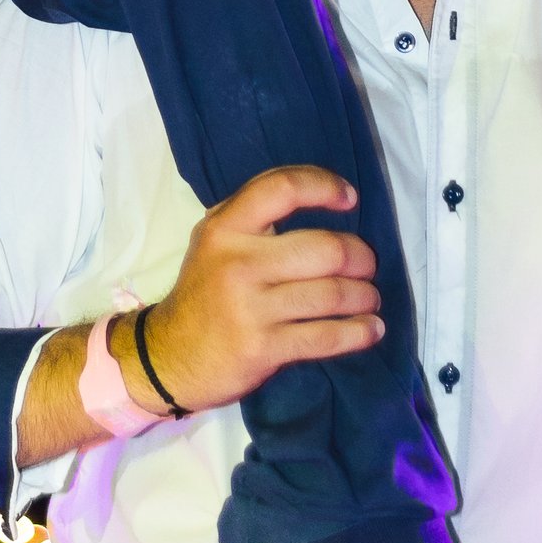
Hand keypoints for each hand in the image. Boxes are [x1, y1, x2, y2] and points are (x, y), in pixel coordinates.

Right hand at [129, 167, 381, 411]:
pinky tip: (372, 329)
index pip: (282, 188)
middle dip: (361, 257)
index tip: (350, 199)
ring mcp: (251, 307)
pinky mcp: (263, 348)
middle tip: (368, 265)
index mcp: (225, 227)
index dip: (324, 187)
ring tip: (370, 297)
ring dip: (364, 296)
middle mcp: (238, 262)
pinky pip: (326, 337)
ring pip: (332, 294)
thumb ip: (255, 218)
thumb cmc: (206, 292)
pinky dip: (358, 333)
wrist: (169, 355)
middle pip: (325, 248)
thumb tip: (324, 199)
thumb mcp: (215, 242)